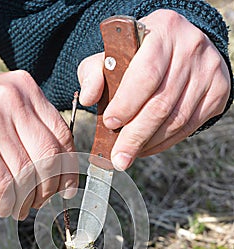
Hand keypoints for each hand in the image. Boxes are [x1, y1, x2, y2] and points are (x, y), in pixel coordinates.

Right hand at [0, 70, 76, 218]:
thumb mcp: (4, 109)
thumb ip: (32, 128)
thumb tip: (64, 170)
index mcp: (25, 88)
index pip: (62, 134)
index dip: (69, 168)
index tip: (67, 189)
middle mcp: (11, 99)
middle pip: (49, 156)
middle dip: (50, 188)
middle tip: (41, 202)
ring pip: (28, 174)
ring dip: (27, 200)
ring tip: (21, 208)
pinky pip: (5, 185)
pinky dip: (8, 203)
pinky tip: (5, 207)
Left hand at [78, 9, 230, 169]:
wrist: (178, 48)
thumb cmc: (137, 55)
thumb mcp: (110, 55)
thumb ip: (93, 73)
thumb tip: (89, 98)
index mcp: (163, 30)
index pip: (145, 74)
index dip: (127, 104)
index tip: (110, 124)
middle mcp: (191, 47)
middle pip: (161, 104)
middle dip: (135, 136)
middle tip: (118, 158)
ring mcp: (208, 70)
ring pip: (176, 120)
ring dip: (149, 144)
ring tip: (128, 155)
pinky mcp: (218, 91)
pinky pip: (189, 127)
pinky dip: (165, 143)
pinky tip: (147, 147)